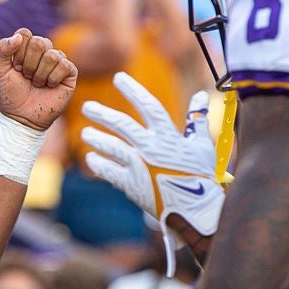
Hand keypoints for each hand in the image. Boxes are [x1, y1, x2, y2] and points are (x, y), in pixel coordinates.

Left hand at [0, 28, 76, 130]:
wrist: (22, 116)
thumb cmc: (10, 94)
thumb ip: (2, 49)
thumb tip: (19, 36)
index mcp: (26, 47)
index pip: (25, 34)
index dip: (18, 52)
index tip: (15, 68)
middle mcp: (43, 51)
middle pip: (39, 42)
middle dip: (29, 64)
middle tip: (26, 77)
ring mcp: (57, 61)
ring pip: (52, 55)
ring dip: (40, 74)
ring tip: (37, 84)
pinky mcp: (70, 72)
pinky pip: (65, 65)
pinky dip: (53, 78)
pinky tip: (49, 86)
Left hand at [81, 73, 224, 237]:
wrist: (196, 211)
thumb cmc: (202, 176)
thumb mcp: (204, 145)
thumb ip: (198, 119)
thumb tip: (201, 96)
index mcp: (169, 136)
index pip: (148, 106)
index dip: (133, 90)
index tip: (118, 77)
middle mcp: (151, 149)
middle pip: (122, 125)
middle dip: (102, 114)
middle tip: (87, 106)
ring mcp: (140, 167)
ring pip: (111, 147)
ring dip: (96, 139)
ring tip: (85, 133)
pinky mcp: (132, 186)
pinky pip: (109, 172)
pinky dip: (99, 164)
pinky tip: (91, 159)